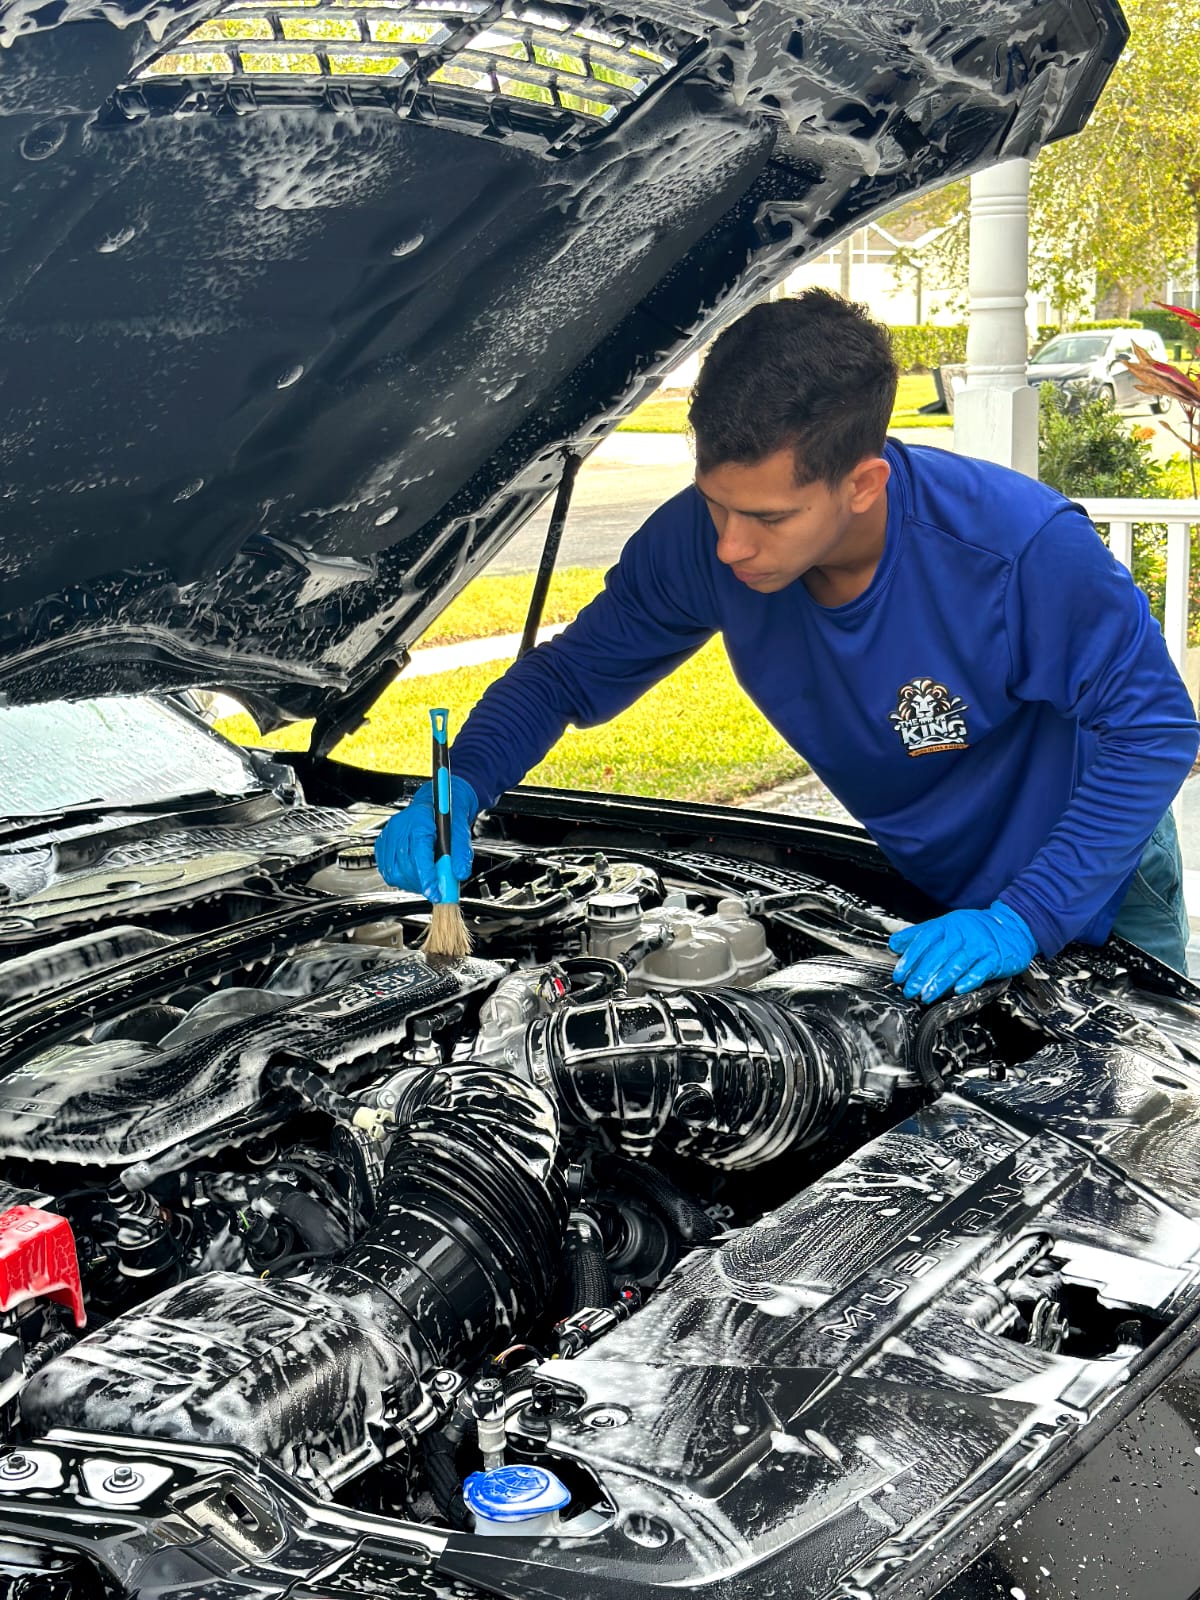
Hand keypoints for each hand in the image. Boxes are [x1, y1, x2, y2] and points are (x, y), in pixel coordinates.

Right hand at [374, 776, 478, 899]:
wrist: (439, 802)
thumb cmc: (449, 813)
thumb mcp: (462, 830)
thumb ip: (462, 853)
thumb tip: (460, 873)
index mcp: (419, 820)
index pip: (419, 854)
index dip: (427, 878)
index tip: (436, 893)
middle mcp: (400, 827)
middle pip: (405, 866)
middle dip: (422, 883)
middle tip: (437, 889)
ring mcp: (389, 836)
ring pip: (394, 872)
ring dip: (412, 883)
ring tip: (427, 882)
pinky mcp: (383, 845)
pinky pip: (387, 871)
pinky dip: (401, 879)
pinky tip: (415, 876)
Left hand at [888, 901, 1035, 1002]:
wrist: (1011, 927)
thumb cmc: (975, 929)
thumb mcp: (945, 926)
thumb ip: (919, 935)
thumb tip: (894, 943)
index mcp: (947, 925)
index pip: (924, 941)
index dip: (910, 959)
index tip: (899, 974)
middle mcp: (962, 933)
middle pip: (939, 955)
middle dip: (922, 975)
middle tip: (911, 990)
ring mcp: (979, 945)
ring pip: (957, 964)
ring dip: (941, 982)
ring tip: (928, 995)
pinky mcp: (994, 958)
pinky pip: (980, 970)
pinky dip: (969, 980)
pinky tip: (958, 990)